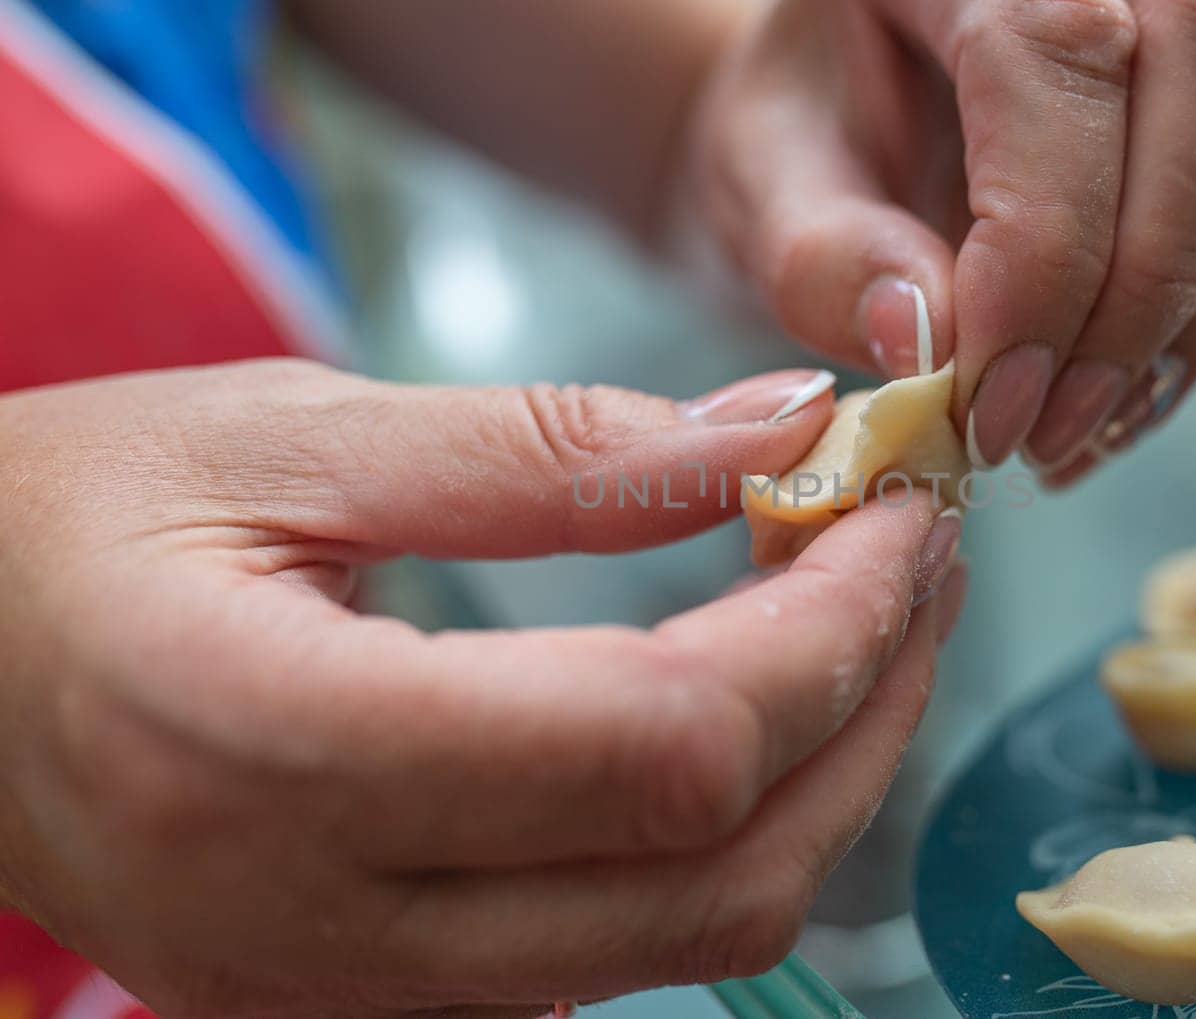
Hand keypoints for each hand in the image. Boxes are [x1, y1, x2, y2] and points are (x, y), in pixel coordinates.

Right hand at [0, 360, 964, 1016]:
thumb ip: (552, 451)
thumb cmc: (68, 522)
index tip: (894, 511)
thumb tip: (779, 431)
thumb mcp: (292, 435)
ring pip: (695, 931)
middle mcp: (323, 927)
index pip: (661, 746)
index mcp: (278, 750)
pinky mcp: (379, 999)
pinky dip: (731, 823)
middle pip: (718, 870)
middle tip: (913, 552)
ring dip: (824, 770)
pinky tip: (754, 700)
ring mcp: (355, 995)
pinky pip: (624, 941)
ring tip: (861, 611)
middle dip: (868, 704)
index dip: (827, 632)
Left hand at [689, 0, 1195, 482]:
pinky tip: (1128, 389)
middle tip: (1042, 428)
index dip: (1046, 241)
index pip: (1052, 45)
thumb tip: (933, 342)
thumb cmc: (803, 137)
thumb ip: (820, 257)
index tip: (988, 396)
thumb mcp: (758, 190)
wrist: (844, 114)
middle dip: (1145, 279)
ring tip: (1081, 429)